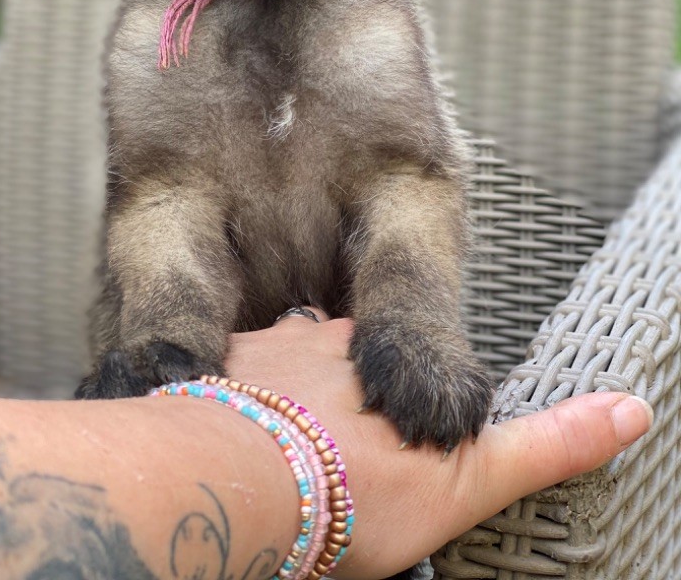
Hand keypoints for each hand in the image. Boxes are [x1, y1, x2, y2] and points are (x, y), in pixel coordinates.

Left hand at [227, 310, 652, 579]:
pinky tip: (223, 443)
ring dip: (275, 401)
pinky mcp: (206, 376)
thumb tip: (627, 411)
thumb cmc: (352, 491)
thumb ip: (544, 445)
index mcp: (378, 358)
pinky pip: (214, 380)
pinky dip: (221, 408)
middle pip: (330, 358)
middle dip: (332, 392)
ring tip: (273, 452)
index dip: (392, 391)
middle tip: (324, 450)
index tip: (382, 428)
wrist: (242, 490)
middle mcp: (316, 342)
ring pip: (271, 367)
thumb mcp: (465, 478)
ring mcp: (256, 355)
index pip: (392, 357)